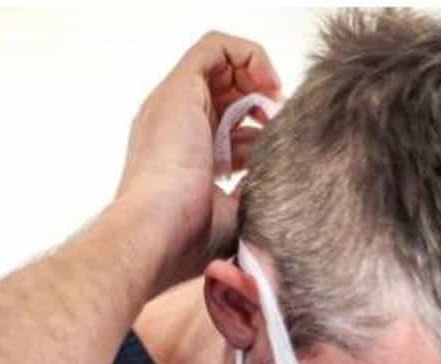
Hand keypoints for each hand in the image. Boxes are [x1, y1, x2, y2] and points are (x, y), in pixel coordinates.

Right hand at [114, 31, 281, 295]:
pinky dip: (250, 56)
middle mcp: (173, 126)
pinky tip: (270, 88)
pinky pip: (215, 47)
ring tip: (278, 105)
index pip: (222, 127)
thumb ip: (255, 197)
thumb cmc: (188, 239)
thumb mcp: (235, 217)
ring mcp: (173, 105)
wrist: (155, 235)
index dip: (256, 132)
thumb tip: (285, 189)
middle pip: (222, 93)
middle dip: (260, 101)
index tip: (278, 149)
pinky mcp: (179, 89)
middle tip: (282, 124)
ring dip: (258, 77)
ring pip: (219, 66)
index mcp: (181, 157)